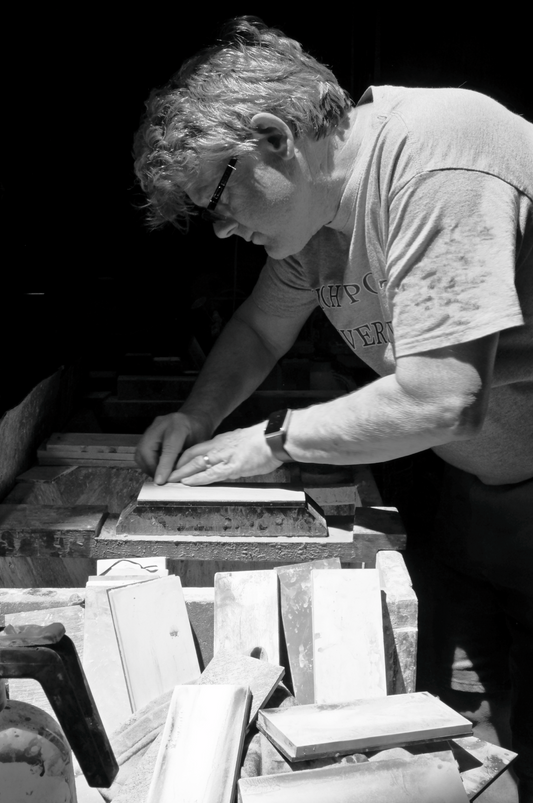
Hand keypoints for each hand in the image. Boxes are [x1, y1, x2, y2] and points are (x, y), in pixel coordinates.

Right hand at [135, 411, 212, 483]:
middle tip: (161, 480)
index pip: (168, 448)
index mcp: (178, 426)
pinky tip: (157, 469)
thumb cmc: (199, 431)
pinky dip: (146, 463)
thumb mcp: (200, 443)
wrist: (192, 418)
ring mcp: (152, 429)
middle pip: (147, 449)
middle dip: (152, 468)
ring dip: (148, 467)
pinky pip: (140, 452)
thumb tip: (179, 476)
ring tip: (159, 476)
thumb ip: (189, 458)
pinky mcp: (146, 435)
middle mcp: (161, 425)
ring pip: (140, 452)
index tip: (161, 481)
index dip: (163, 466)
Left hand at [167, 422, 281, 484]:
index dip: (183, 457)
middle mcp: (219, 447)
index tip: (173, 464)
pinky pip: (211, 473)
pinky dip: (198, 478)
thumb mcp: (242, 444)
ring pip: (197, 464)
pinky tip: (189, 482)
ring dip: (182, 472)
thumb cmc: (264, 442)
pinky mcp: (233, 466)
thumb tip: (227, 463)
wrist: (275, 438)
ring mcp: (225, 456)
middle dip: (177, 465)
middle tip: (164, 473)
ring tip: (169, 479)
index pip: (196, 449)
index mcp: (222, 441)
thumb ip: (232, 453)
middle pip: (192, 455)